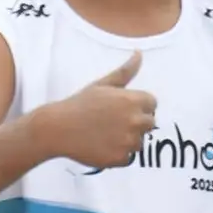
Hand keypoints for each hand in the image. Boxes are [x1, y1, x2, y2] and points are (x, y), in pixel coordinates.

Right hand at [43, 52, 156, 168]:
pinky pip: (128, 157)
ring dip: (128, 139)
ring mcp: (128, 141)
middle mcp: (134, 121)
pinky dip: (119, 154)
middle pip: (149, 123)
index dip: (139, 105)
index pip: (152, 104)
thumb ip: (125, 71)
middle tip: (114, 121)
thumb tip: (139, 53)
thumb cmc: (81, 103)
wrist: (60, 128)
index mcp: (132, 100)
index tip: (123, 108)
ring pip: (139, 142)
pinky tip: (103, 145)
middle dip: (136, 122)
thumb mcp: (103, 84)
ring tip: (107, 133)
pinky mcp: (120, 159)